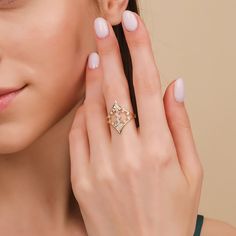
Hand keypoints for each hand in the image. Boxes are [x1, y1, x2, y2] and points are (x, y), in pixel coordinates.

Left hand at [69, 10, 203, 235]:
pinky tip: (87, 101)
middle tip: (103, 28)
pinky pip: (77, 135)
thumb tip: (173, 87)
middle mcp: (128, 154)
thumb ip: (181, 125)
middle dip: (110, 53)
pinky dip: (82, 114)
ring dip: (94, 80)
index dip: (141, 49)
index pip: (147, 85)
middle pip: (116, 90)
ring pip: (92, 110)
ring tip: (95, 58)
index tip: (134, 25)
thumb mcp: (191, 171)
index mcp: (159, 150)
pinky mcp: (81, 178)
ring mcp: (100, 167)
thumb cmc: (170, 212)